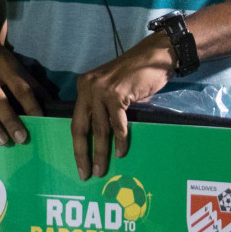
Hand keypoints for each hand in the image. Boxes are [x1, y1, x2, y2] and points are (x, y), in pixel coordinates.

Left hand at [70, 32, 173, 179]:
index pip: (75, 121)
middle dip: (82, 153)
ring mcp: (100, 90)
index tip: (79, 165)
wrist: (155, 57)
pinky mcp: (116, 93)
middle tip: (86, 174)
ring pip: (99, 128)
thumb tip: (100, 140)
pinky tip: (121, 152)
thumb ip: (103, 110)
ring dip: (101, 152)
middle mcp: (87, 87)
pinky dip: (120, 140)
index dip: (77, 145)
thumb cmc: (137, 77)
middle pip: (80, 127)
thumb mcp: (113, 92)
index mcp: (83, 87)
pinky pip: (117, 124)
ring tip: (102, 169)